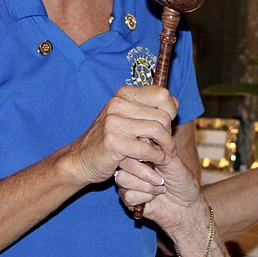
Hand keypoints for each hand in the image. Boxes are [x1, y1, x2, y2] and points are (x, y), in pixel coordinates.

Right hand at [57, 85, 178, 188]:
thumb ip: (149, 109)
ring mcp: (114, 122)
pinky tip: (157, 161)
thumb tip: (176, 101)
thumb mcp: (127, 118)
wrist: (81, 159)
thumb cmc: (110, 139)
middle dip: (169, 133)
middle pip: (163, 115)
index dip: (171, 112)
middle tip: (167, 146)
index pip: (162, 94)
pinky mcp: (114, 142)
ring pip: (158, 130)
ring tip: (166, 154)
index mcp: (124, 94)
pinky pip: (147, 149)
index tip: (167, 126)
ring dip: (167, 146)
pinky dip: (157, 157)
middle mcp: (118, 104)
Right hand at [116, 152, 201, 226]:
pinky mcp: (128, 200)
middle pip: (124, 162)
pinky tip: (153, 198)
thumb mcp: (175, 162)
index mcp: (144, 155)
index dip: (142, 154)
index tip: (159, 162)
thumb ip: (159, 151)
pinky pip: (128, 195)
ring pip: (123, 179)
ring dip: (145, 186)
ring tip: (160, 189)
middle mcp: (134, 167)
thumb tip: (144, 140)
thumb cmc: (183, 183)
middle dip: (145, 172)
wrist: (187, 207)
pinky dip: (144, 197)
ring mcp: (129, 183)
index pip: (132, 147)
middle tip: (161, 180)